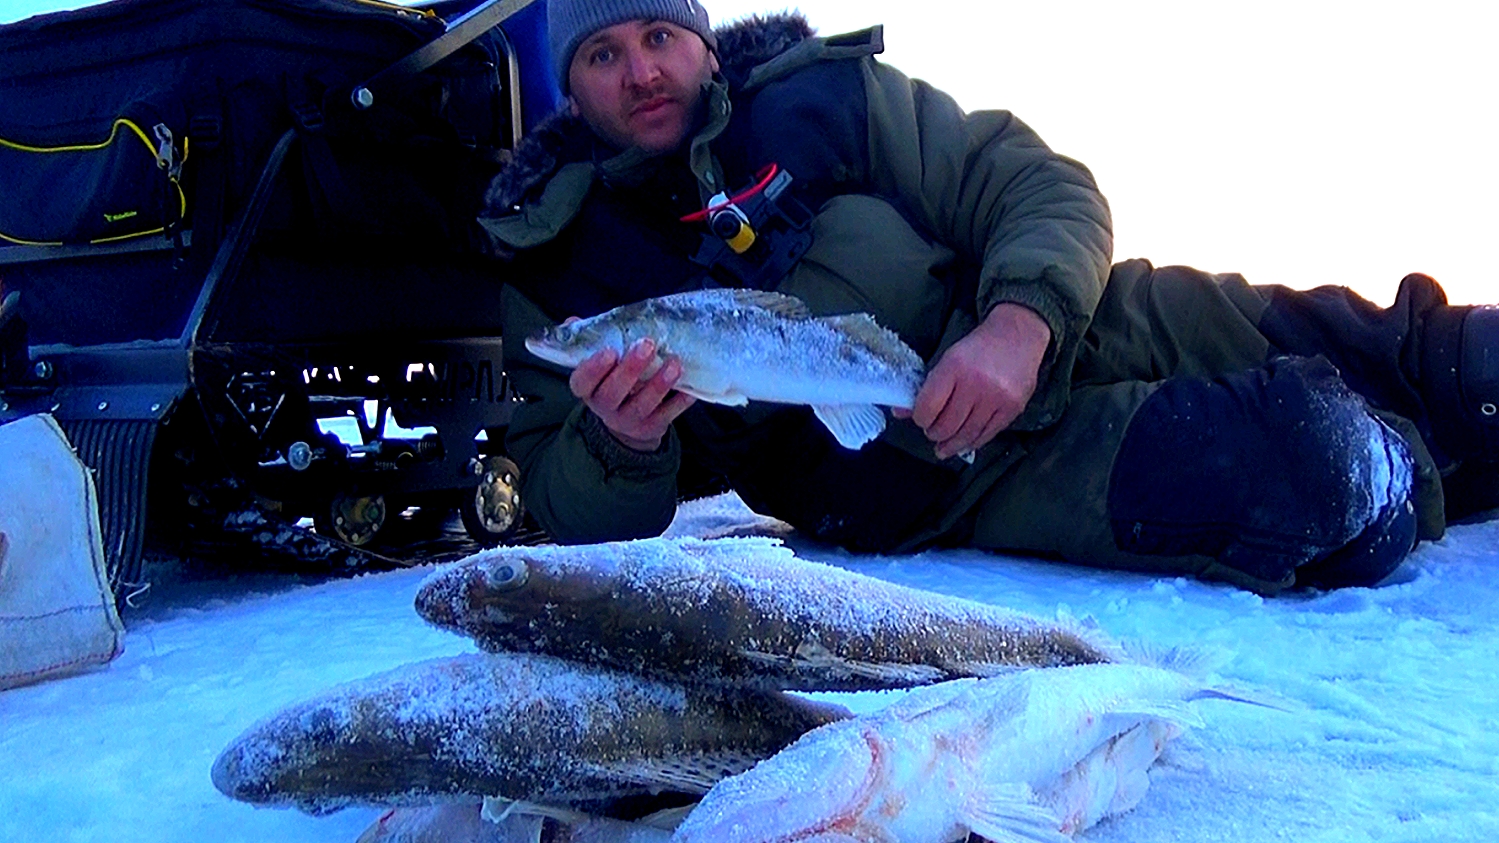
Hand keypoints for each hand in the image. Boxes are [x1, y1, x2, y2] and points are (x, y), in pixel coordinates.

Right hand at [570, 335, 696, 451]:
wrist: (629, 422)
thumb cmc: (613, 380)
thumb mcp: (600, 364)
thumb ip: (589, 341)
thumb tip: (572, 321)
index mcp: (587, 389)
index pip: (582, 381)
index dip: (594, 368)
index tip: (610, 351)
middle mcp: (604, 408)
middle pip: (612, 393)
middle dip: (630, 369)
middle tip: (647, 345)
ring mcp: (628, 420)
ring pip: (641, 406)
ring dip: (658, 384)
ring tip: (674, 363)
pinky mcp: (651, 428)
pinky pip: (666, 416)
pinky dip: (679, 402)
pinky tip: (690, 389)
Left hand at [894, 303, 1050, 459]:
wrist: (1017, 335)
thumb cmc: (977, 349)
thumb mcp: (946, 359)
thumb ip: (925, 387)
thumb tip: (900, 412)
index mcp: (953, 367)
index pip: (928, 408)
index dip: (920, 419)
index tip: (920, 419)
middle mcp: (975, 384)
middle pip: (947, 425)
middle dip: (935, 433)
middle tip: (932, 433)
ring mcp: (996, 398)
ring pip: (967, 434)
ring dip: (951, 445)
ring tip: (943, 448)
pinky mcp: (1013, 408)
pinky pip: (987, 434)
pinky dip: (973, 443)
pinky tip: (964, 444)